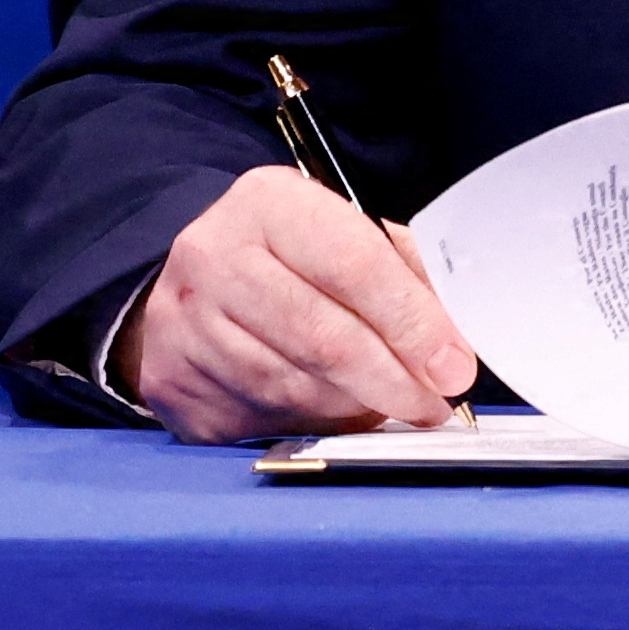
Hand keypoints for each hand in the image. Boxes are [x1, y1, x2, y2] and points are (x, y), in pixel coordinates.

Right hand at [127, 167, 476, 439]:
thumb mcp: (338, 230)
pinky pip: (263, 420)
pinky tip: (334, 411)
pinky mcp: (175, 384)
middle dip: (393, 380)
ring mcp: (186, 326)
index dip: (411, 322)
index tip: (452, 365)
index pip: (352, 264)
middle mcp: (214, 258)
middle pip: (322, 337)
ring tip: (390, 404)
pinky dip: (312, 425)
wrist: (189, 280)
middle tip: (435, 404)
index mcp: (267, 204)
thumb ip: (399, 273)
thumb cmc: (284, 257)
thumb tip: (452, 340)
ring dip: (356, 407)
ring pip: (294, 389)